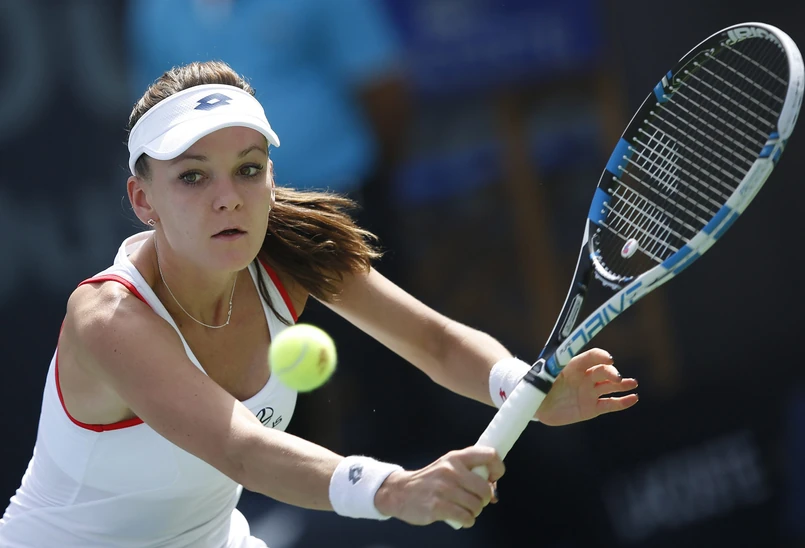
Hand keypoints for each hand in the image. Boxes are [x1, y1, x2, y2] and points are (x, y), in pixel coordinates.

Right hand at [374, 446, 503, 527]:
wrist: (401, 491)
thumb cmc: (429, 481)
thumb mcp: (448, 467)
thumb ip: (470, 473)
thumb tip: (494, 490)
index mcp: (456, 458)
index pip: (489, 455)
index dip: (498, 469)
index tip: (494, 479)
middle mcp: (451, 470)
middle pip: (485, 488)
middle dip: (485, 499)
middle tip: (476, 500)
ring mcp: (444, 488)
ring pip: (476, 505)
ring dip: (475, 511)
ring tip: (465, 509)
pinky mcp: (438, 506)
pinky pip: (466, 517)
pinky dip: (467, 521)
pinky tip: (460, 517)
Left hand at [536, 348, 637, 425]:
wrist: (537, 405)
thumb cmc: (539, 385)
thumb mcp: (544, 376)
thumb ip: (551, 370)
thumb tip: (552, 364)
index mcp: (574, 366)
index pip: (591, 357)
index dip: (601, 356)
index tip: (609, 358)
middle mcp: (585, 377)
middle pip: (603, 371)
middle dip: (612, 373)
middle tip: (617, 378)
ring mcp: (589, 392)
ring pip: (610, 386)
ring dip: (622, 384)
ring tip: (633, 383)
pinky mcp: (591, 408)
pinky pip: (610, 404)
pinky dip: (622, 402)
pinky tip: (634, 398)